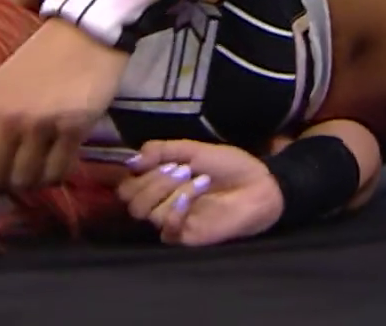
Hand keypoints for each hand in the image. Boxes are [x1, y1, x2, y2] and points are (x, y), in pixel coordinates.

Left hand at [0, 18, 129, 193]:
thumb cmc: (39, 63)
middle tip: (15, 175)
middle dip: (2, 187)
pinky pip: (57, 174)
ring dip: (33, 181)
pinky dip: (57, 174)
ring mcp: (37, 126)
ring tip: (40, 164)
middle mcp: (3, 120)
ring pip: (25, 183)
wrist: (82, 34)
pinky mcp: (71, 129)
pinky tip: (59, 158)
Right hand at [117, 139, 284, 246]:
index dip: (136, 173)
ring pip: (149, 213)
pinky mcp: (187, 237)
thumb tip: (130, 161)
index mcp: (158, 183)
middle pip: (131, 201)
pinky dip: (176, 210)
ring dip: (173, 190)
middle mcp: (161, 204)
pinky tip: (193, 198)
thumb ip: (160, 150)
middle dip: (154, 181)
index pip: (126, 185)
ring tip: (199, 179)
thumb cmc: (229, 166)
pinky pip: (167, 230)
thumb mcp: (192, 148)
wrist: (260, 184)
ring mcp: (173, 222)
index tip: (160, 160)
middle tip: (182, 169)